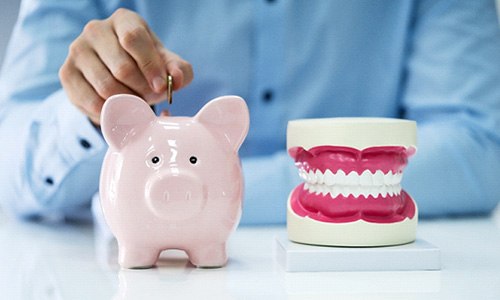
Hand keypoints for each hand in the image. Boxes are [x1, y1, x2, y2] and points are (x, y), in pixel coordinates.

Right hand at [59, 8, 192, 124]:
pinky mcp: (67, 74)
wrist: (116, 74)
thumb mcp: (166, 65)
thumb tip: (178, 79)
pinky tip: (119, 109)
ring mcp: (77, 51)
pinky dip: (110, 112)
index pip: (134, 38)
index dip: (151, 66)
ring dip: (127, 102)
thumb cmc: (146, 65)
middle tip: (150, 98)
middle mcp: (96, 30)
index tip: (162, 86)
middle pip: (122, 67)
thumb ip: (179, 70)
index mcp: (124, 20)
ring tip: (136, 104)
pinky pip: (91, 101)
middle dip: (142, 89)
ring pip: (106, 86)